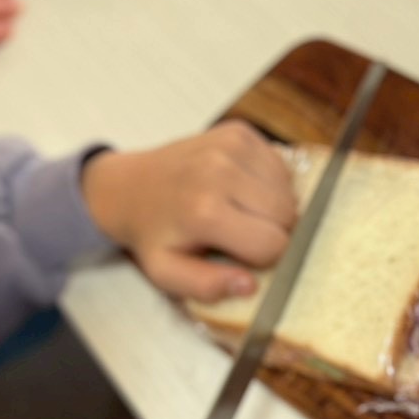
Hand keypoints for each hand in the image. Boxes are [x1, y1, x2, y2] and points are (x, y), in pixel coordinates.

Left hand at [81, 122, 296, 300]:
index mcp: (205, 212)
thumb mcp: (166, 272)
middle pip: (287, 215)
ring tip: (240, 211)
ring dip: (274, 207)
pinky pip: (280, 166)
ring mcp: (231, 146)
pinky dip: (271, 183)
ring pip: (289, 190)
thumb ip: (206, 286)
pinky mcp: (238, 132)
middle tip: (242, 234)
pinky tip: (242, 190)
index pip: (273, 244)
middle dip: (272, 232)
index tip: (242, 254)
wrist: (129, 187)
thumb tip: (250, 286)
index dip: (264, 257)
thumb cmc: (154, 234)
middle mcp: (221, 172)